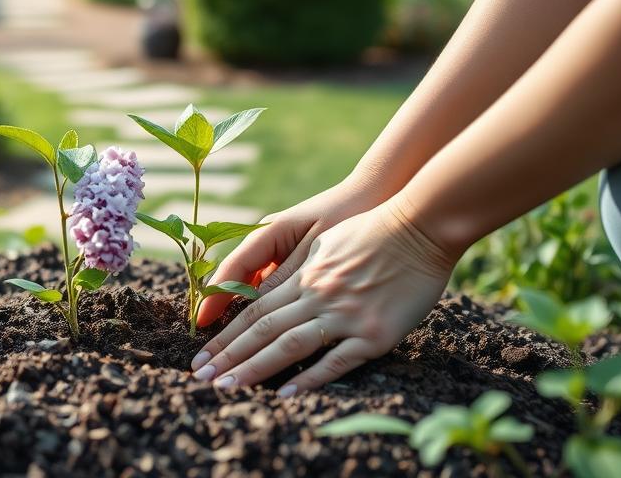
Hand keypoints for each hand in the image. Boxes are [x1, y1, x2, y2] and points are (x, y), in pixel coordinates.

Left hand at [189, 200, 456, 393]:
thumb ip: (295, 265)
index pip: (253, 308)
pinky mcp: (374, 333)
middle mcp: (315, 295)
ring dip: (254, 368)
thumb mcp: (322, 239)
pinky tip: (286, 394)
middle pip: (261, 329)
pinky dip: (309, 378)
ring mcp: (343, 314)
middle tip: (200, 377)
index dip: (226, 332)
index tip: (202, 353)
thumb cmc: (372, 228)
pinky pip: (335, 360)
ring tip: (227, 388)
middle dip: (228, 355)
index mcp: (303, 275)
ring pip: (288, 345)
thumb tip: (269, 283)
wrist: (419, 226)